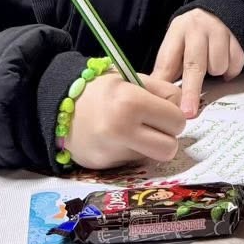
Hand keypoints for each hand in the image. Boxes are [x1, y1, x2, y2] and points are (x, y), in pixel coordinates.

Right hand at [63, 72, 185, 169]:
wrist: (57, 104)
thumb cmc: (101, 88)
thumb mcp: (133, 78)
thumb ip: (164, 92)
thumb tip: (186, 112)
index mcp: (131, 103)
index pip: (177, 120)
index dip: (174, 115)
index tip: (164, 110)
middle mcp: (121, 130)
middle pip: (169, 148)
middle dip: (167, 137)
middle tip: (155, 125)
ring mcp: (110, 151)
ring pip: (151, 157)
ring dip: (148, 145)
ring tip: (133, 129)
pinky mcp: (102, 166)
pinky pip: (131, 162)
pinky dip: (130, 151)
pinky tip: (117, 138)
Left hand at [150, 9, 243, 115]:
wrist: (216, 13)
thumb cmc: (190, 38)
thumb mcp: (174, 47)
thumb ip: (166, 70)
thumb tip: (156, 98)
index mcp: (178, 31)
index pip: (170, 61)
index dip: (167, 86)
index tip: (168, 107)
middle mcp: (198, 29)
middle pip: (195, 65)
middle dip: (191, 91)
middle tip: (189, 112)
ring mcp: (220, 31)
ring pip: (219, 66)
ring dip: (216, 73)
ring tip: (211, 66)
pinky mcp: (238, 38)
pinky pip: (235, 65)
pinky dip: (230, 71)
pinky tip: (224, 63)